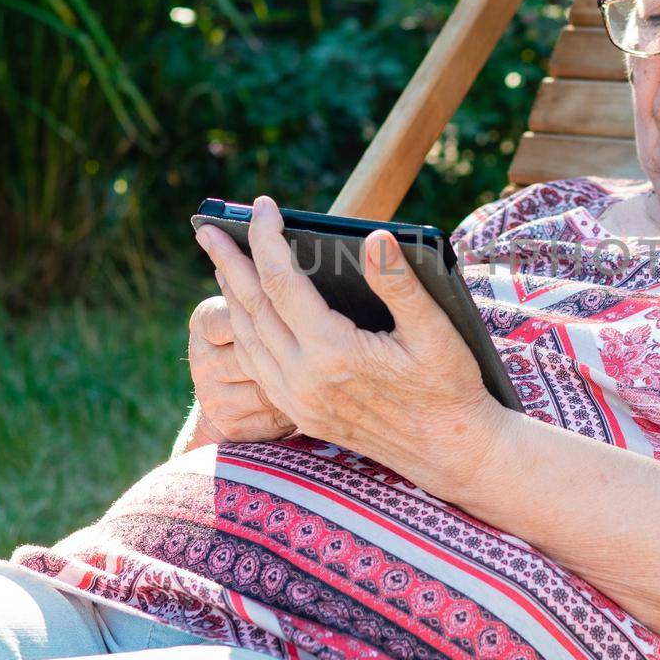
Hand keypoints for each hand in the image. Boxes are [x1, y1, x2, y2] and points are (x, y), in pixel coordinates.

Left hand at [193, 195, 511, 497]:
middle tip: (209, 230)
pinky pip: (257, 365)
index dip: (267, 239)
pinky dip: (245, 331)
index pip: (281, 282)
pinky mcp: (301, 415)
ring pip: (247, 338)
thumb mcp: (436, 332)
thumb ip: (401, 284)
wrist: (450, 453)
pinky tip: (245, 314)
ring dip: (231, 296)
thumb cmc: (450, 388)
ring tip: (221, 263)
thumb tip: (375, 238)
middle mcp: (304, 380)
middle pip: (251, 308)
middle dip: (229, 263)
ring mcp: (298, 401)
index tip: (263, 206)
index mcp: (334, 353)